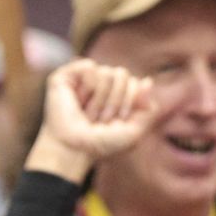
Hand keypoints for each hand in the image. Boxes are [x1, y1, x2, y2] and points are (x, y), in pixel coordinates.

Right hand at [26, 60, 155, 181]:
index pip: (135, 83)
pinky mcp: (66, 76)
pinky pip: (88, 66)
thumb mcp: (134, 132)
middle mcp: (103, 83)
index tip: (116, 122)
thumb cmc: (101, 143)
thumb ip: (148, 110)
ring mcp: (84, 78)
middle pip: (122, 74)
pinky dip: (87, 85)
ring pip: (106, 72)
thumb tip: (147, 81)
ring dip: (99, 99)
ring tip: (87, 113)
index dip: (128, 104)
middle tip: (100, 119)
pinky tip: (77, 98)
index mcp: (119, 92)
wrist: (72, 149)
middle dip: (114, 101)